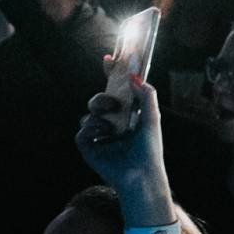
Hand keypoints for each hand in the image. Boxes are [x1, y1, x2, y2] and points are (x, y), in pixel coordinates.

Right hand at [75, 76, 166, 194]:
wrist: (142, 175)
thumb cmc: (150, 150)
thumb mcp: (152, 118)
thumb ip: (146, 95)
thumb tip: (134, 75)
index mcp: (126, 114)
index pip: (114, 89)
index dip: (111, 73)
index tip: (109, 59)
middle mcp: (111, 123)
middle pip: (98, 99)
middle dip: (102, 97)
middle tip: (113, 103)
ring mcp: (99, 135)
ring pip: (88, 113)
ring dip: (99, 114)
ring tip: (112, 126)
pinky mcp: (89, 148)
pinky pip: (82, 131)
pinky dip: (92, 129)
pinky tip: (105, 135)